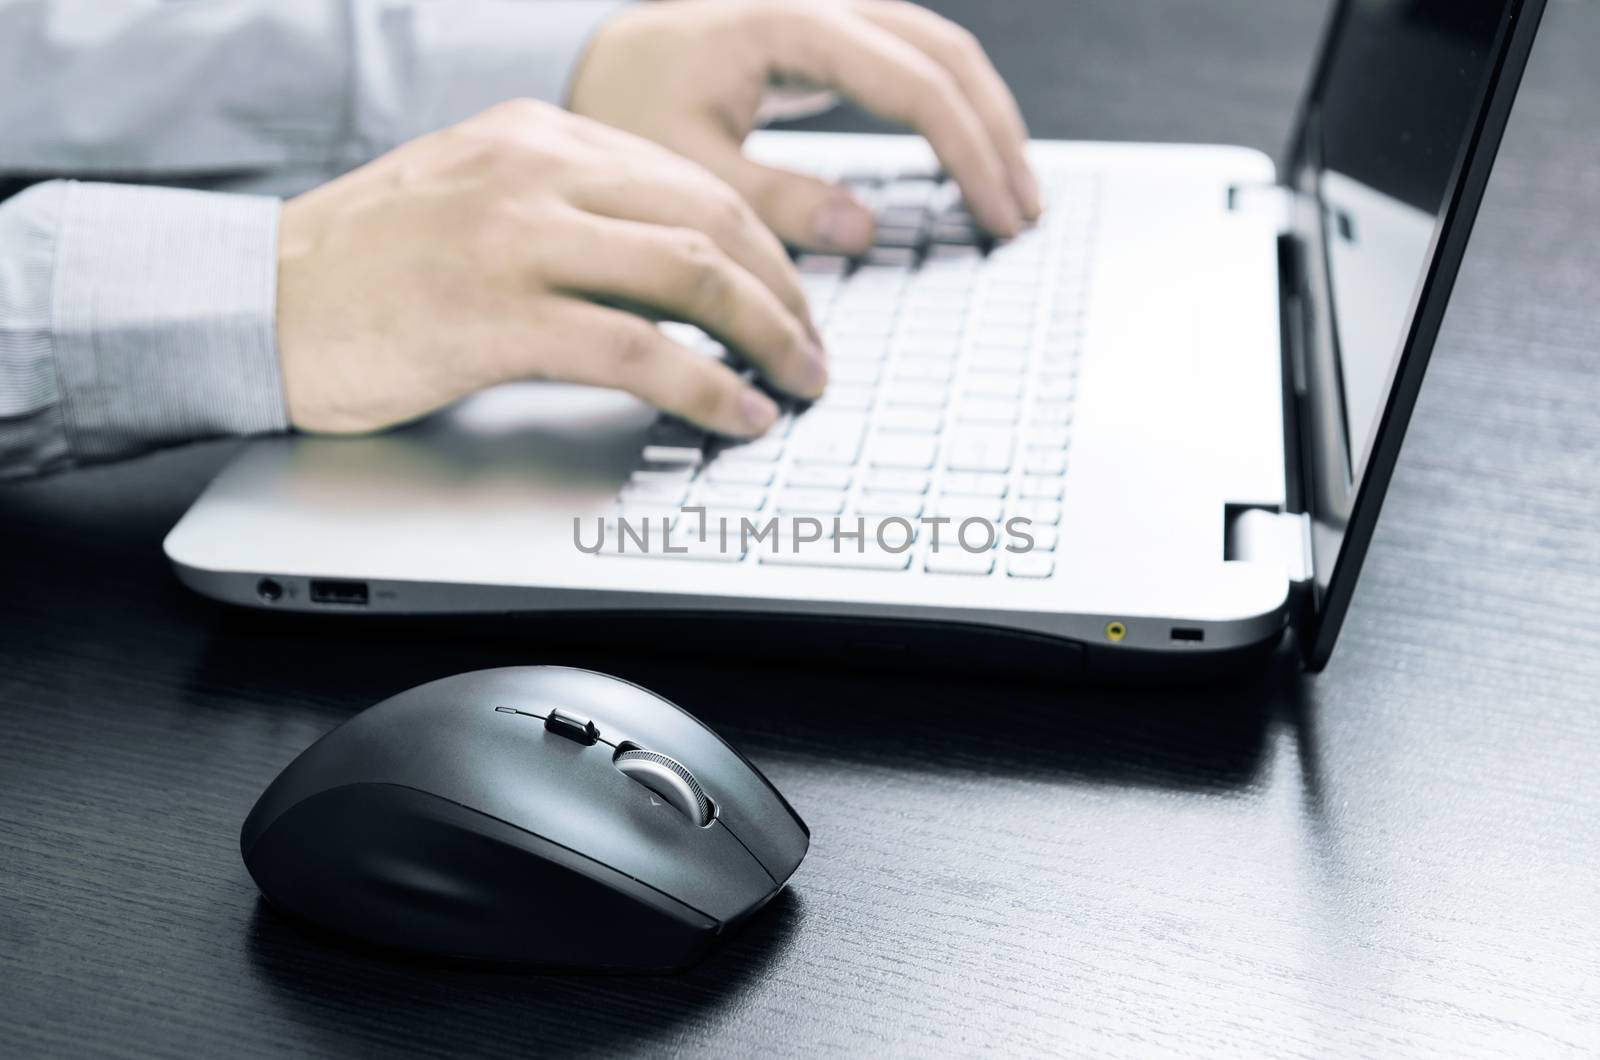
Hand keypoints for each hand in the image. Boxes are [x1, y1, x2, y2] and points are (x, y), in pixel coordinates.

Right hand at [276, 100, 823, 437]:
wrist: (250, 301)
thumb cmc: (361, 268)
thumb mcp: (476, 203)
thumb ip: (569, 217)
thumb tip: (671, 271)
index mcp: (536, 137)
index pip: (691, 180)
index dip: (766, 246)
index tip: (795, 296)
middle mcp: (535, 171)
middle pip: (711, 219)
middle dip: (786, 292)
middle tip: (816, 348)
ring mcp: (515, 240)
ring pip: (691, 274)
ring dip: (767, 336)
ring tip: (800, 382)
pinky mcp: (495, 316)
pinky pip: (637, 351)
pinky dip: (706, 388)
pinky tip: (739, 414)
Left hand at [568, 0, 1039, 254]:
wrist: (588, 63)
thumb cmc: (625, 112)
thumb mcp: (688, 171)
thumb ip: (776, 202)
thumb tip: (866, 231)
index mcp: (787, 22)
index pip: (914, 82)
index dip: (969, 152)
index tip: (998, 216)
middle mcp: (817, 0)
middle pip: (945, 54)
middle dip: (995, 135)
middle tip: (1022, 215)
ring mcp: (825, 10)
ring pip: (936, 48)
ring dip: (983, 117)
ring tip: (1009, 190)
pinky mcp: (822, 34)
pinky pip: (908, 58)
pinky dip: (947, 106)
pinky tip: (964, 154)